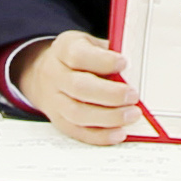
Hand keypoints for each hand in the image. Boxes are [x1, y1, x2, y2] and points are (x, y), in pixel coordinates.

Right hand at [13, 32, 136, 142]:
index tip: (124, 63)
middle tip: (133, 96)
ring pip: (77, 113)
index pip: (78, 55)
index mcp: (63, 49)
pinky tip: (119, 133)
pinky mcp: (59, 121)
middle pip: (78, 87)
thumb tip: (134, 71)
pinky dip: (100, 135)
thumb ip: (109, 54)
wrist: (46, 73)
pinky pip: (78, 132)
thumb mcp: (91, 45)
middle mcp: (55, 75)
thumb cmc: (79, 59)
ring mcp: (54, 101)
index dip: (102, 61)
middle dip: (110, 94)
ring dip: (108, 117)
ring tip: (131, 115)